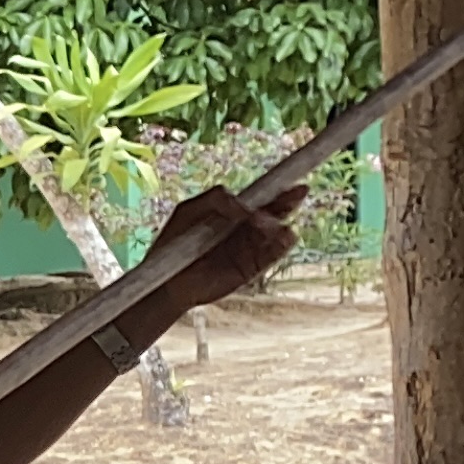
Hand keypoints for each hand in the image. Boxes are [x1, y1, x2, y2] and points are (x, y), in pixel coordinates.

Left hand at [138, 184, 301, 312]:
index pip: (262, 198)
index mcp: (235, 212)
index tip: (292, 183)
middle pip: (276, 212)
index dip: (279, 189)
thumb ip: (215, 200)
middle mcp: (248, 228)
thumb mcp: (189, 212)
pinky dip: (280, 245)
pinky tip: (283, 236)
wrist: (166, 281)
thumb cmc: (173, 243)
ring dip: (278, 224)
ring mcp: (251, 248)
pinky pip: (272, 255)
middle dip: (287, 202)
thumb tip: (243, 204)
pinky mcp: (251, 267)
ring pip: (276, 232)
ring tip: (265, 223)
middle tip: (297, 193)